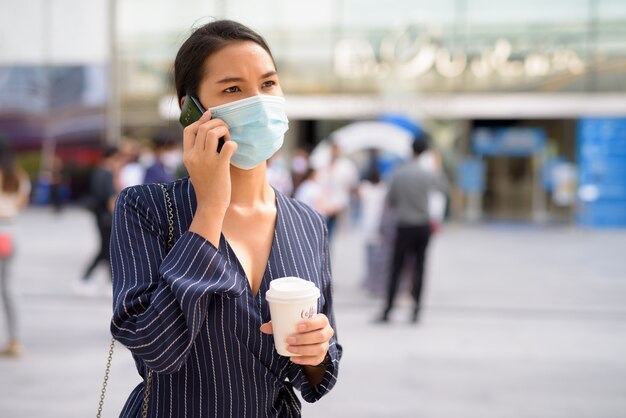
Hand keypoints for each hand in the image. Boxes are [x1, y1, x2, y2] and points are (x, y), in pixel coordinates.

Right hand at [184, 111, 237, 245]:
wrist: (210, 205)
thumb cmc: (206, 186)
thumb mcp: (195, 168)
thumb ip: (198, 153)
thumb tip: (208, 137)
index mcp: (187, 155)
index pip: (189, 130)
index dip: (200, 120)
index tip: (210, 115)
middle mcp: (194, 156)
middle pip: (203, 128)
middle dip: (216, 123)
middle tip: (225, 129)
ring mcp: (206, 161)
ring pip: (213, 132)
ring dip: (224, 130)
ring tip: (229, 138)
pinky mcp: (219, 166)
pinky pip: (228, 146)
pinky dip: (233, 144)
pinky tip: (234, 149)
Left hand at [260, 314, 333, 365]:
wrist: (308, 340)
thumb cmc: (299, 328)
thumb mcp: (291, 324)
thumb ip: (278, 325)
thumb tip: (263, 327)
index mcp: (321, 321)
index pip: (321, 320)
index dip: (312, 324)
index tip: (298, 327)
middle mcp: (326, 333)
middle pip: (320, 336)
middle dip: (304, 338)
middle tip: (289, 339)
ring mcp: (325, 345)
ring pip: (319, 349)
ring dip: (303, 349)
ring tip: (290, 349)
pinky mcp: (321, 357)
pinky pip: (315, 360)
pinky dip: (303, 360)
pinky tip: (293, 359)